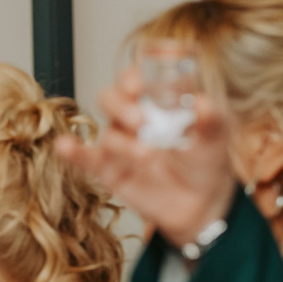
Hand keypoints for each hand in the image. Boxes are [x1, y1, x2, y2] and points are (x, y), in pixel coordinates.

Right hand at [56, 66, 236, 248]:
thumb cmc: (205, 161)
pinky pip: (86, 159)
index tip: (137, 83)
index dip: (130, 78)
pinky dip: (73, 152)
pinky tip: (66, 146)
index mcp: (155, 102)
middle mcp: (132, 120)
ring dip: (125, 144)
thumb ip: (212, 119)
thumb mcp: (217, 137)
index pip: (134, 81)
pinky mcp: (110, 171)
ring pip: (108, 134)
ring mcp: (120, 145)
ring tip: (148, 156)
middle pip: (110, 99)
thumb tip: (203, 103)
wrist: (203, 204)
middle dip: (121, 106)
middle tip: (141, 121)